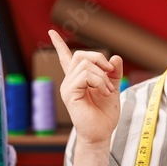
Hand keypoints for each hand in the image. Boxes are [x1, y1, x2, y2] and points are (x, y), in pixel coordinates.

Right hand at [48, 30, 122, 146]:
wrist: (101, 133)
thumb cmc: (105, 115)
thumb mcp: (113, 89)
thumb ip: (114, 73)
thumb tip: (115, 57)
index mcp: (78, 79)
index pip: (65, 58)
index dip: (59, 45)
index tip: (51, 32)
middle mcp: (69, 81)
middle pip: (81, 55)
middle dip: (100, 59)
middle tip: (110, 74)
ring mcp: (67, 86)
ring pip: (85, 64)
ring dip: (102, 75)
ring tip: (108, 90)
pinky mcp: (68, 93)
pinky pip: (85, 75)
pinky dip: (99, 81)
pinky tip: (103, 92)